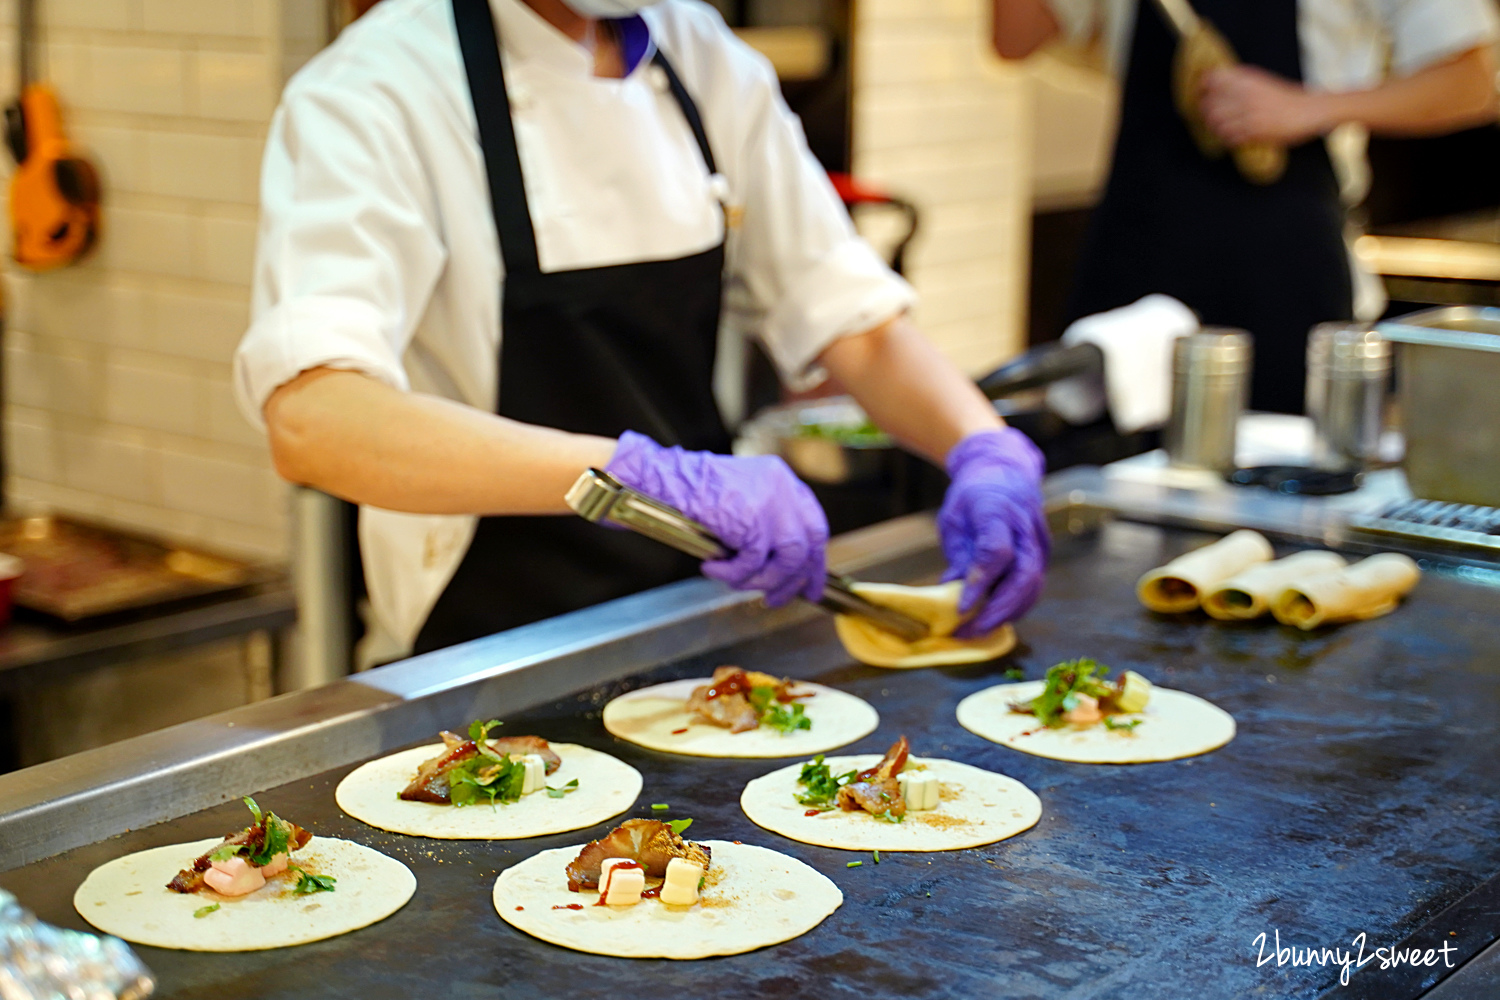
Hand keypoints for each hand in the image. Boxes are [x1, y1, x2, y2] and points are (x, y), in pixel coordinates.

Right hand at [605, 431, 828, 606]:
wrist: (663, 479)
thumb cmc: (690, 489)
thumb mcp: (738, 496)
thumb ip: (762, 520)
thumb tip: (777, 564)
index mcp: (781, 479)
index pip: (813, 523)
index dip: (813, 557)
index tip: (807, 581)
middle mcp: (782, 488)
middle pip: (809, 544)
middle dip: (796, 578)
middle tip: (778, 599)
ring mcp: (770, 504)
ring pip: (787, 560)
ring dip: (761, 580)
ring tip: (735, 583)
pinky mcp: (752, 523)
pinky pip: (751, 564)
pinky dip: (732, 574)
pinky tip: (712, 569)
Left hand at [937, 428, 1048, 637]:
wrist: (1006, 472)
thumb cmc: (974, 495)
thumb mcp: (954, 517)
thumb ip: (958, 553)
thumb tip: (951, 591)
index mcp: (998, 510)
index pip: (996, 553)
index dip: (980, 582)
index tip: (961, 607)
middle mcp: (1025, 529)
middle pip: (1023, 577)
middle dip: (997, 610)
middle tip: (968, 631)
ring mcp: (1039, 543)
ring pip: (1032, 587)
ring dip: (1006, 615)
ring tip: (975, 631)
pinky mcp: (1042, 556)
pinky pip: (1033, 588)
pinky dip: (1014, 608)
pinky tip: (992, 619)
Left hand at [1200, 65, 1328, 146]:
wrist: (1310, 110)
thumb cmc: (1285, 97)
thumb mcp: (1261, 81)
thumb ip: (1239, 82)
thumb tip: (1213, 84)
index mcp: (1248, 80)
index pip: (1212, 80)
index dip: (1202, 88)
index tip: (1200, 95)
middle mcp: (1246, 94)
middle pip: (1209, 104)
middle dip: (1205, 112)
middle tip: (1209, 116)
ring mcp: (1249, 114)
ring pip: (1216, 123)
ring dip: (1215, 127)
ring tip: (1221, 128)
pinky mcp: (1255, 132)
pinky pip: (1228, 137)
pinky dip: (1227, 138)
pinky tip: (1233, 136)